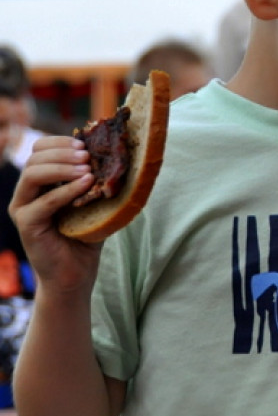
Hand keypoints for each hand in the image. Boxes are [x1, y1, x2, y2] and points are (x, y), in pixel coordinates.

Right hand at [9, 136, 104, 294]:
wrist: (75, 274)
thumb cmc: (86, 235)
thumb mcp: (94, 200)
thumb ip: (97, 178)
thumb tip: (118, 152)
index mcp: (40, 183)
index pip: (40, 150)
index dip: (60, 141)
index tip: (84, 141)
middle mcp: (26, 193)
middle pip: (35, 157)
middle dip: (63, 151)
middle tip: (87, 154)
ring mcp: (23, 208)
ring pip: (33, 174)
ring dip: (63, 167)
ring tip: (88, 168)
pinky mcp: (26, 225)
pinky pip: (43, 202)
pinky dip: (66, 190)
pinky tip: (86, 184)